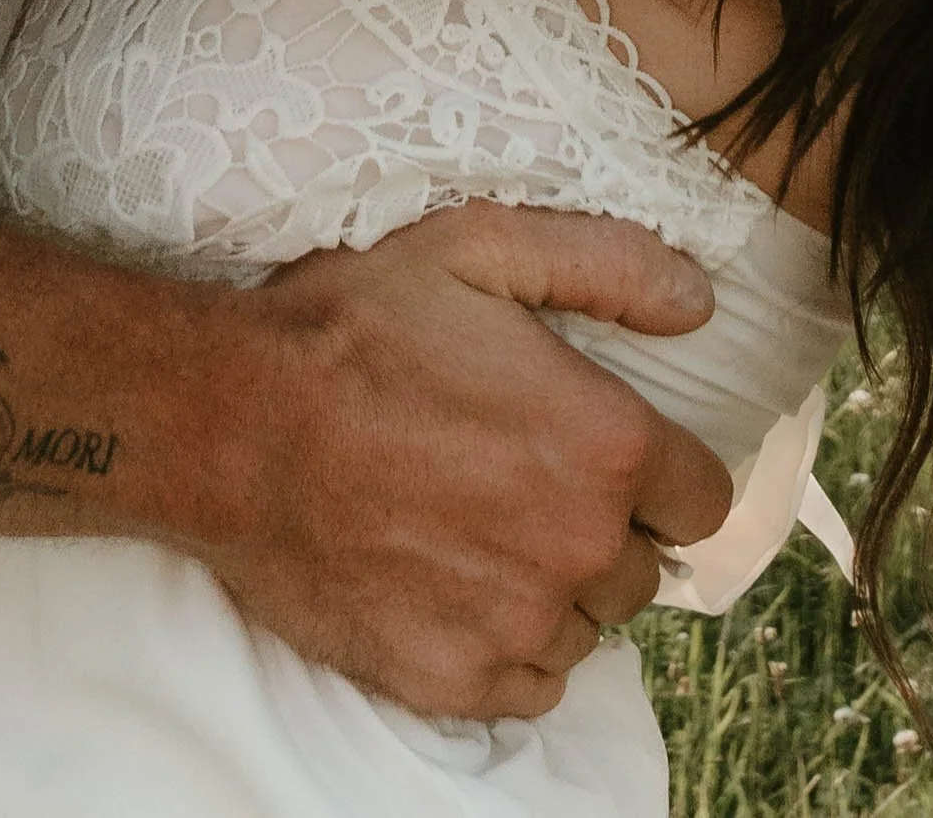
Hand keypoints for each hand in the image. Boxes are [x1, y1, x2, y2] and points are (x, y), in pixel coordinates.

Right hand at [195, 203, 730, 721]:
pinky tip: (450, 583)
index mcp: (603, 446)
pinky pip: (528, 685)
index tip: (609, 453)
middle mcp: (576, 548)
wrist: (230, 423)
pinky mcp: (450, 680)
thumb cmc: (352, 326)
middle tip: (520, 476)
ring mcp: (514, 625)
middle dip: (600, 527)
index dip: (661, 472)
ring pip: (586, 627)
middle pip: (643, 568)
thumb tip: (698, 302)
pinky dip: (504, 645)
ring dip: (552, 587)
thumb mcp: (478, 247)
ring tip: (474, 525)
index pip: (702, 498)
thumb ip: (606, 264)